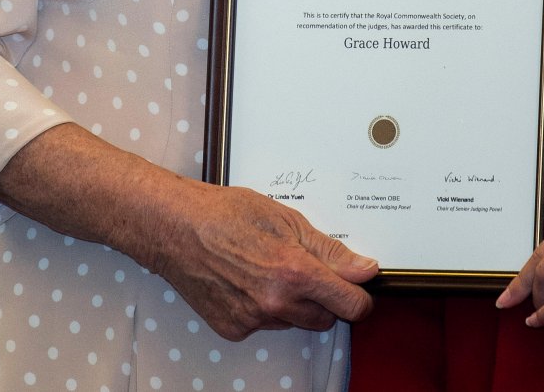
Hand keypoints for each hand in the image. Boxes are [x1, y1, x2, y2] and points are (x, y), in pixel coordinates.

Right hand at [151, 178, 378, 339]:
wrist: (178, 228)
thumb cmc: (230, 214)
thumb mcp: (288, 220)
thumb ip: (330, 251)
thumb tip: (365, 270)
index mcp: (295, 272)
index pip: (349, 305)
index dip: (361, 298)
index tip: (362, 289)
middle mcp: (276, 303)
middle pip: (325, 319)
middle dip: (327, 298)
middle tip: (310, 268)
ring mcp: (253, 320)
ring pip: (295, 321)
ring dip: (296, 302)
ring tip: (272, 267)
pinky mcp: (234, 329)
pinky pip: (266, 324)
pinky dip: (267, 307)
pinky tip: (250, 279)